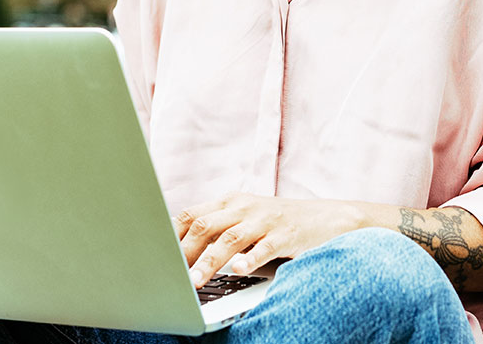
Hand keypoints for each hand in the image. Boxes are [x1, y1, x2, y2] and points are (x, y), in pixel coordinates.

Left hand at [172, 193, 373, 287]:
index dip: (170, 235)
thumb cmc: (280, 223)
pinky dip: (249, 259)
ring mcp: (265, 220)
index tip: (154, 255)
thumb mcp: (246, 219)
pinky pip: (263, 247)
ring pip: (229, 238)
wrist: (328, 219)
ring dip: (208, 261)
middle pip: (205, 226)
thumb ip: (217, 227)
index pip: (191, 215)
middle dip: (183, 252)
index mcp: (230, 202)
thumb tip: (178, 247)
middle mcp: (244, 207)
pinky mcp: (285, 234)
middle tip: (168, 274)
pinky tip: (238, 270)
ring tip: (195, 281)